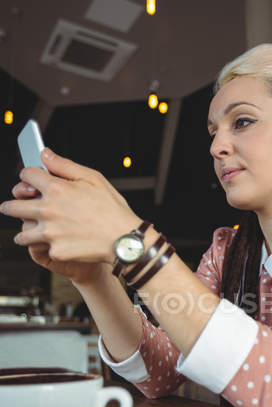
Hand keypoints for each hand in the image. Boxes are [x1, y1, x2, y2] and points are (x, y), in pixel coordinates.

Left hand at [1, 148, 141, 264]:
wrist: (124, 240)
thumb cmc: (113, 208)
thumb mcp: (94, 178)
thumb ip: (65, 166)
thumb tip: (45, 154)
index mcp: (56, 189)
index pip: (26, 175)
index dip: (27, 175)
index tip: (28, 179)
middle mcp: (48, 210)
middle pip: (13, 206)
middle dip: (10, 205)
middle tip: (8, 207)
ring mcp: (50, 233)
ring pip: (22, 234)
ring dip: (23, 231)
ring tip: (26, 232)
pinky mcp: (56, 251)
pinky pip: (43, 249)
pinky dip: (48, 247)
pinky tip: (56, 244)